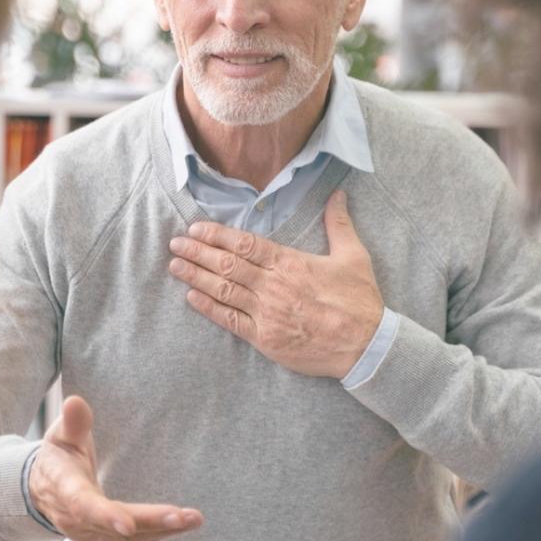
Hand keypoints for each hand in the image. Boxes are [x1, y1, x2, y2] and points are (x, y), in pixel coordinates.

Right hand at [29, 396, 202, 540]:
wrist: (43, 491)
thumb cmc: (58, 458)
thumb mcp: (60, 435)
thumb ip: (72, 422)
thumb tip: (75, 401)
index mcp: (65, 488)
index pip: (83, 504)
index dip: (105, 515)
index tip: (128, 525)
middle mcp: (75, 519)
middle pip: (114, 526)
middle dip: (150, 523)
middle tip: (183, 517)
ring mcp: (88, 535)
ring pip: (128, 539)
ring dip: (162, 530)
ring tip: (193, 519)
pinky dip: (158, 535)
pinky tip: (180, 526)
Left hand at [167, 190, 383, 378]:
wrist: (365, 345)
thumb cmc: (359, 300)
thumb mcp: (354, 256)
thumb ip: (339, 224)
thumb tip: (338, 195)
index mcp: (290, 263)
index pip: (245, 244)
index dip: (217, 235)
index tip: (196, 228)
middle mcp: (273, 286)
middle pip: (227, 264)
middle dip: (198, 252)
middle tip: (175, 243)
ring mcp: (267, 314)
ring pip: (224, 290)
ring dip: (196, 276)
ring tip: (175, 266)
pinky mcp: (265, 339)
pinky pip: (230, 321)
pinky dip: (209, 308)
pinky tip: (192, 297)